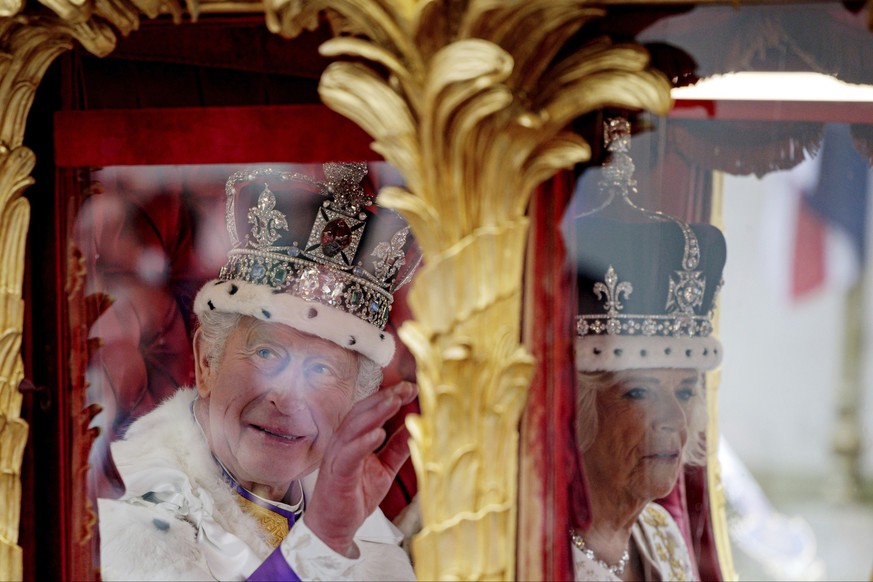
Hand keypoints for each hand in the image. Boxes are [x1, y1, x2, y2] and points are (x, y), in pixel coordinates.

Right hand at [304, 381, 416, 556]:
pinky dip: (363, 442)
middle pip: (362, 412)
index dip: (390, 397)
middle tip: (405, 388)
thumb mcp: (384, 468)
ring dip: (375, 412)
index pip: (371, 410)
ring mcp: (338, 455)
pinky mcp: (337, 472)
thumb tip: (414, 428)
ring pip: (355, 427)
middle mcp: (344, 441)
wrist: (334, 526)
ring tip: (394, 401)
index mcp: (354, 438)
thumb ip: (397, 448)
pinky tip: (378, 434)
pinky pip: (349, 453)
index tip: (411, 388)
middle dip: (384, 398)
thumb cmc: (354, 495)